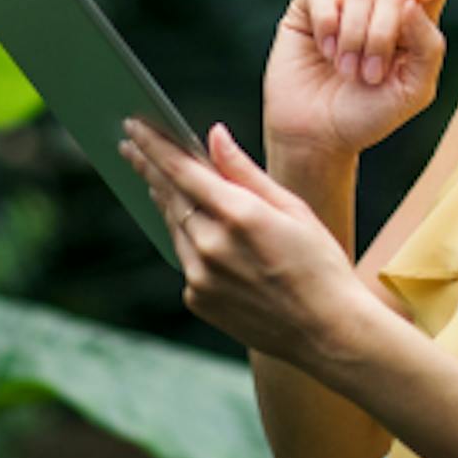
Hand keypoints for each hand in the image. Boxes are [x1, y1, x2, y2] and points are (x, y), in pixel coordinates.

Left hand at [118, 116, 384, 371]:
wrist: (327, 332)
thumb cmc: (320, 264)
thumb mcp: (293, 208)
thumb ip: (245, 171)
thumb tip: (213, 135)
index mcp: (239, 215)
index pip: (181, 169)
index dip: (153, 144)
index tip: (134, 124)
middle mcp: (211, 246)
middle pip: (168, 195)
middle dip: (148, 167)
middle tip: (130, 145)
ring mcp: (200, 277)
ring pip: (174, 226)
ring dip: (165, 200)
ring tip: (157, 180)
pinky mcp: (197, 300)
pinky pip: (185, 259)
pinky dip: (189, 239)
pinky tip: (197, 230)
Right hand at [264, 0, 451, 158]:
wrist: (318, 137)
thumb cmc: (368, 116)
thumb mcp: (413, 91)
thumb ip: (428, 47)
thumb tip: (413, 1)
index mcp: (412, 27)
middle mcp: (379, 12)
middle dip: (381, 37)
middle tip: (370, 76)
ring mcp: (342, 9)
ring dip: (354, 36)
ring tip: (346, 71)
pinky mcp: (308, 12)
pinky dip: (326, 21)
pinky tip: (324, 50)